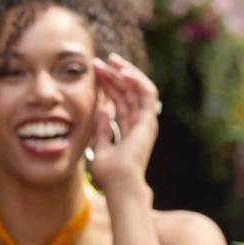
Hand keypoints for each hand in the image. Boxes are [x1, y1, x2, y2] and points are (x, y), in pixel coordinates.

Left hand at [87, 54, 159, 194]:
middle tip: (99, 62)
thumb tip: (101, 110)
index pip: (120, 100)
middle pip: (128, 91)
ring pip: (138, 88)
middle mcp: (140, 123)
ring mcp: (146, 121)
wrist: (120, 184)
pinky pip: (147, 93)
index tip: (94, 73)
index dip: (108, 85)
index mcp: (130, 129)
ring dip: (126, 72)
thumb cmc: (110, 173)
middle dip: (114, 75)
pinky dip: (137, 79)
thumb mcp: (101, 147)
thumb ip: (103, 129)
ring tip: (112, 60)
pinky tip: (123, 70)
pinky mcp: (149, 120)